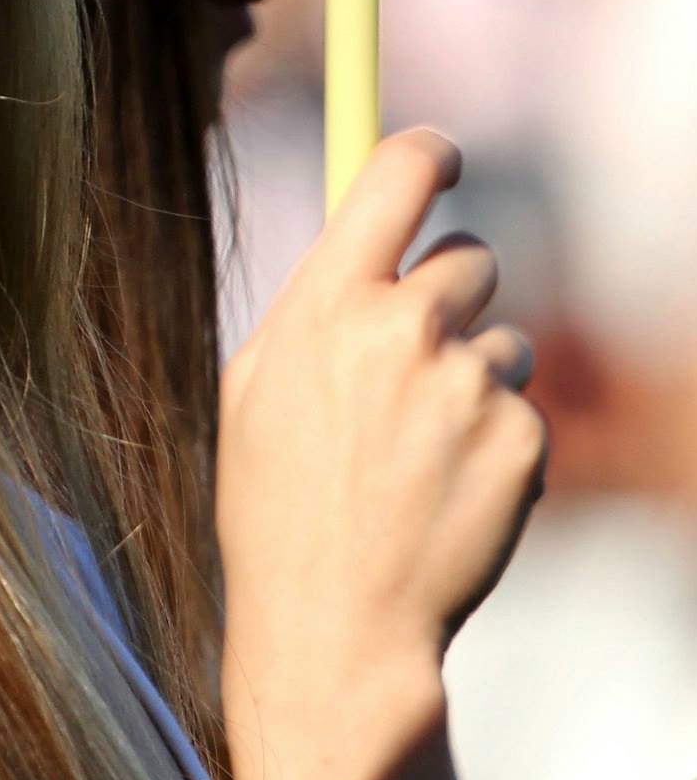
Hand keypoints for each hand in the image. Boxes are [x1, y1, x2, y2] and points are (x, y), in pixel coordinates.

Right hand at [219, 128, 546, 687]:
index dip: (427, 154)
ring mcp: (471, 385)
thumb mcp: (255, 383)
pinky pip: (523, 412)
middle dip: (449, 298)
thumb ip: (312, 301)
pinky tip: (449, 492)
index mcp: (328, 302)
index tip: (441, 159)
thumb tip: (359, 234)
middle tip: (412, 364)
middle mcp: (405, 328)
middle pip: (469, 256)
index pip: (396, 175)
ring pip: (503, 341)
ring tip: (419, 452)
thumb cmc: (276, 502)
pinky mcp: (524, 441)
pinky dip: (495, 444)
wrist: (335, 625)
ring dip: (473, 378)